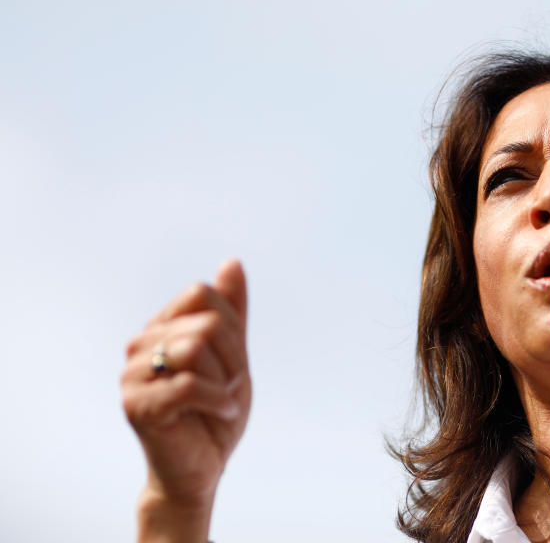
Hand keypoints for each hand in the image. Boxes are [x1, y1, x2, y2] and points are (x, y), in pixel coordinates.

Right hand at [121, 259, 251, 536]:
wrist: (202, 467)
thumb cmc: (215, 411)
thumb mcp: (233, 354)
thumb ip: (231, 311)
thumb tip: (231, 262)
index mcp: (160, 327)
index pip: (203, 294)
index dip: (231, 325)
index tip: (233, 360)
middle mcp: (140, 344)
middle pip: (206, 323)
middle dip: (234, 358)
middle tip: (229, 387)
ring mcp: (133, 374)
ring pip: (196, 348)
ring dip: (226, 380)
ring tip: (222, 401)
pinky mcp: (137, 405)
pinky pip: (190, 385)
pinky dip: (219, 402)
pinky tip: (219, 414)